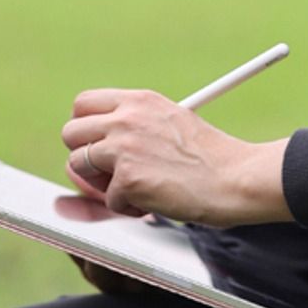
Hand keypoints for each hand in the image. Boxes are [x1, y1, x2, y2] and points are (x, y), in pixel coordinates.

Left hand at [62, 91, 292, 226]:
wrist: (238, 178)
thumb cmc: (211, 157)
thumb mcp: (170, 123)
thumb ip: (133, 128)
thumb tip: (93, 149)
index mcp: (138, 100)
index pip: (84, 104)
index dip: (84, 127)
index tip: (95, 145)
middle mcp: (126, 118)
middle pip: (70, 133)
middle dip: (83, 157)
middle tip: (110, 173)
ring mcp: (124, 148)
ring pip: (78, 166)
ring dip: (103, 184)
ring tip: (138, 188)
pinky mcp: (128, 179)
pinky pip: (108, 200)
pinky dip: (130, 207)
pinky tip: (157, 201)